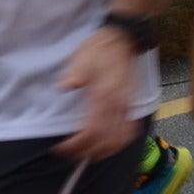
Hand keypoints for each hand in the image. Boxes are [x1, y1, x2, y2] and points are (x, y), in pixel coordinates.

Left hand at [54, 28, 144, 160]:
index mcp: (104, 94)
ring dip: (105, 151)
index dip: (76, 145)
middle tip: (71, 156)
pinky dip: (120, 142)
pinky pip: (130, 130)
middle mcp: (118, 102)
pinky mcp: (132, 103)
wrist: (122, 37)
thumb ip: (74, 74)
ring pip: (121, 138)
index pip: (91, 131)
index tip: (61, 149)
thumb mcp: (81, 57)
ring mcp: (127, 104)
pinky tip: (110, 145)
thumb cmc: (99, 48)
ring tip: (89, 155)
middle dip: (87, 152)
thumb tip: (64, 87)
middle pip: (105, 140)